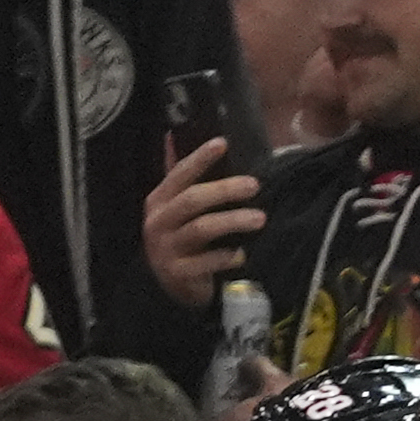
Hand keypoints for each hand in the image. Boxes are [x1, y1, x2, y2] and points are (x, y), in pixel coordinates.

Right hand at [144, 136, 265, 309]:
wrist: (164, 286)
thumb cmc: (176, 238)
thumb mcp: (172, 207)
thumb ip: (176, 175)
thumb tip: (172, 134)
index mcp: (159, 200)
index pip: (179, 173)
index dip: (199, 158)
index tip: (223, 143)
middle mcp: (160, 222)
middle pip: (192, 200)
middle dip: (225, 190)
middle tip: (254, 185)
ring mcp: (167, 248)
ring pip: (201, 229)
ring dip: (232, 221)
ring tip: (260, 218)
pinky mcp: (179, 273)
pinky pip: (205, 263)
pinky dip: (225, 257)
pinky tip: (243, 254)